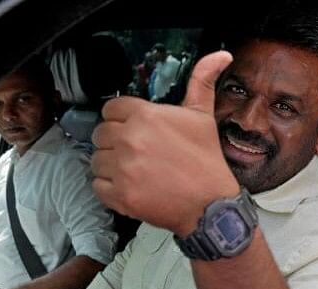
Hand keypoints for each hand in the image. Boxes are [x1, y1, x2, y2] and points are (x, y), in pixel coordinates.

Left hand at [91, 51, 236, 236]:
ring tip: (135, 171)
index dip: (120, 119)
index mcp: (146, 116)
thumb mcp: (203, 116)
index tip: (133, 130)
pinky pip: (97, 186)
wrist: (211, 204)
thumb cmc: (206, 161)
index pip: (110, 108)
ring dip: (110, 166)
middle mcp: (130, 139)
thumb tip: (221, 54)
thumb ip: (202, 81)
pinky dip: (109, 189)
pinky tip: (131, 187)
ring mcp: (122, 168)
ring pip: (96, 161)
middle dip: (115, 143)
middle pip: (100, 134)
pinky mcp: (119, 195)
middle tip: (137, 153)